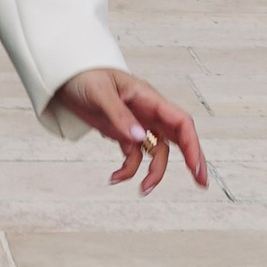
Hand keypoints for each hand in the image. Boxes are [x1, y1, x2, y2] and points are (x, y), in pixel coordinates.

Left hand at [54, 68, 208, 195]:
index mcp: (149, 98)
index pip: (180, 122)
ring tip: (142, 190)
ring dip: (152, 172)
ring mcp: (138, 124)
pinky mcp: (124, 133)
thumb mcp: (100, 94)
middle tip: (201, 183)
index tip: (195, 167)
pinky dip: (127, 169)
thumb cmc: (86, 76)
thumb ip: (120, 116)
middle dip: (192, 160)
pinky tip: (114, 177)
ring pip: (156, 152)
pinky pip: (134, 156)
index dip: (192, 144)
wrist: (65, 77)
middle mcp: (149, 113)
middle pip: (178, 138)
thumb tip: (140, 138)